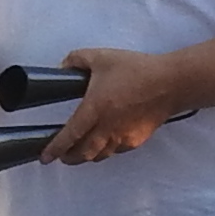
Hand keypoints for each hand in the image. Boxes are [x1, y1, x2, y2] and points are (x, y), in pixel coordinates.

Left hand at [48, 46, 188, 163]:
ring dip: (86, 157)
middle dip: (68, 158)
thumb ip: (77, 60)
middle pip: (82, 154)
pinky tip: (104, 143)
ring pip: (98, 156)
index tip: (44, 156)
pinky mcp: (136, 140)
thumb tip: (63, 67)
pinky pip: (115, 152)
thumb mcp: (102, 57)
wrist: (170, 84)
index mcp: (94, 109)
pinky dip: (104, 151)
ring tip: (79, 152)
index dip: (54, 149)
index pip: (69, 136)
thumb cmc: (137, 71)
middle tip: (60, 156)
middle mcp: (106, 129)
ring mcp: (122, 137)